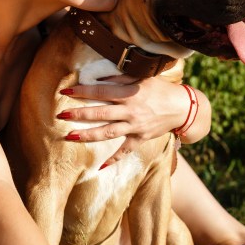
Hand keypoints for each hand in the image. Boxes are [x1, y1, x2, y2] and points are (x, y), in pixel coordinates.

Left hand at [58, 75, 189, 168]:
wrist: (183, 108)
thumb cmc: (161, 89)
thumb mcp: (142, 78)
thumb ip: (120, 78)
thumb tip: (98, 78)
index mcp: (130, 94)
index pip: (101, 92)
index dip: (83, 91)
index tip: (66, 91)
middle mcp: (131, 111)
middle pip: (101, 114)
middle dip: (80, 115)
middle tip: (61, 114)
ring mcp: (135, 127)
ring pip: (108, 133)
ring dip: (88, 135)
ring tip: (69, 136)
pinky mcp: (141, 139)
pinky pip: (125, 151)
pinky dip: (113, 159)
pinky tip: (100, 167)